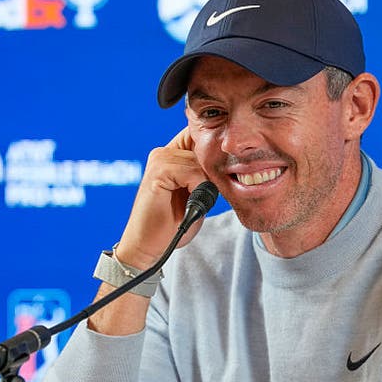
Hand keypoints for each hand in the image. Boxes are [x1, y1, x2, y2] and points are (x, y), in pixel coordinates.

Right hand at [115, 127, 208, 269]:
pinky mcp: (158, 172)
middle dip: (213, 171)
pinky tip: (189, 202)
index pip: (200, 136)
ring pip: (200, 161)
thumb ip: (206, 174)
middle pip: (204, 147)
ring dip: (205, 184)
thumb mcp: (197, 193)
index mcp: (172, 154)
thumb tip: (231, 162)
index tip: (217, 177)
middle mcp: (163, 152)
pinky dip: (198, 188)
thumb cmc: (174, 222)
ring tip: (194, 201)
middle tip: (206, 195)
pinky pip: (192, 171)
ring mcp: (159, 160)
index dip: (215, 152)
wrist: (150, 246)